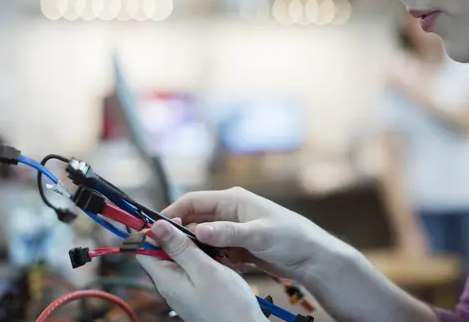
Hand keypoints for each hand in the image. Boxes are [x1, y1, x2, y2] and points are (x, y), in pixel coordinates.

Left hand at [137, 219, 266, 321]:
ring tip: (209, 241)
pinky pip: (189, 269)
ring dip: (190, 247)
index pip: (144, 249)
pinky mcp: (194, 292)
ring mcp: (182, 290)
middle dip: (175, 237)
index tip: (175, 219)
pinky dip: (199, 258)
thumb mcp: (203, 268)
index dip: (154, 231)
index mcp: (166, 279)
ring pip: (177, 260)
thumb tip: (156, 226)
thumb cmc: (228, 304)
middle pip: (160, 253)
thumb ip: (179, 247)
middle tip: (198, 228)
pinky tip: (214, 256)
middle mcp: (169, 286)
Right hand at [161, 187, 328, 279]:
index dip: (172, 213)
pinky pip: (214, 250)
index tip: (156, 228)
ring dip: (193, 247)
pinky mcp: (237, 246)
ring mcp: (233, 229)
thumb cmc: (291, 237)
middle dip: (179, 233)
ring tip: (179, 261)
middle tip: (162, 249)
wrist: (313, 257)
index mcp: (232, 200)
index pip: (193, 201)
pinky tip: (202, 268)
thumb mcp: (259, 234)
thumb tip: (199, 231)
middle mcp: (230, 212)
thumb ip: (228, 233)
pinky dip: (207, 257)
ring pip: (202, 237)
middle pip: (194, 219)